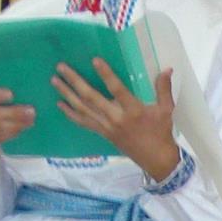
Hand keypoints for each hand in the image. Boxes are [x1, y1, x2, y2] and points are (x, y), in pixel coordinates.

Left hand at [52, 61, 178, 179]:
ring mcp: (107, 127)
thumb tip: (167, 69)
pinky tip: (60, 103)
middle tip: (61, 67)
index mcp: (133, 110)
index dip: (106, 75)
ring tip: (55, 81)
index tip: (94, 60)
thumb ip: (164, 89)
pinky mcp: (103, 133)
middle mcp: (116, 118)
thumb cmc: (161, 133)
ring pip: (83, 109)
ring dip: (67, 94)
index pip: (117, 90)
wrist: (156, 159)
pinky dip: (70, 113)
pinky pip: (83, 122)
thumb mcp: (166, 110)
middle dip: (75, 81)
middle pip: (91, 97)